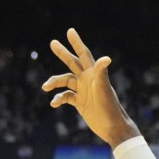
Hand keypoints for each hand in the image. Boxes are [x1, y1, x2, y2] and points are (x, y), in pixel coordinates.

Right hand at [42, 28, 137, 147]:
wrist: (113, 128)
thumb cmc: (110, 108)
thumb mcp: (104, 90)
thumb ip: (102, 74)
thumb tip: (106, 58)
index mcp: (94, 75)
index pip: (84, 55)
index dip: (77, 43)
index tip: (70, 30)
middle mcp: (88, 81)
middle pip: (72, 63)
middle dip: (63, 53)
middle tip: (53, 43)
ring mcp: (83, 91)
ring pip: (65, 81)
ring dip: (54, 82)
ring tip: (45, 87)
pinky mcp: (80, 103)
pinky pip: (65, 97)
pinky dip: (58, 99)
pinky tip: (54, 103)